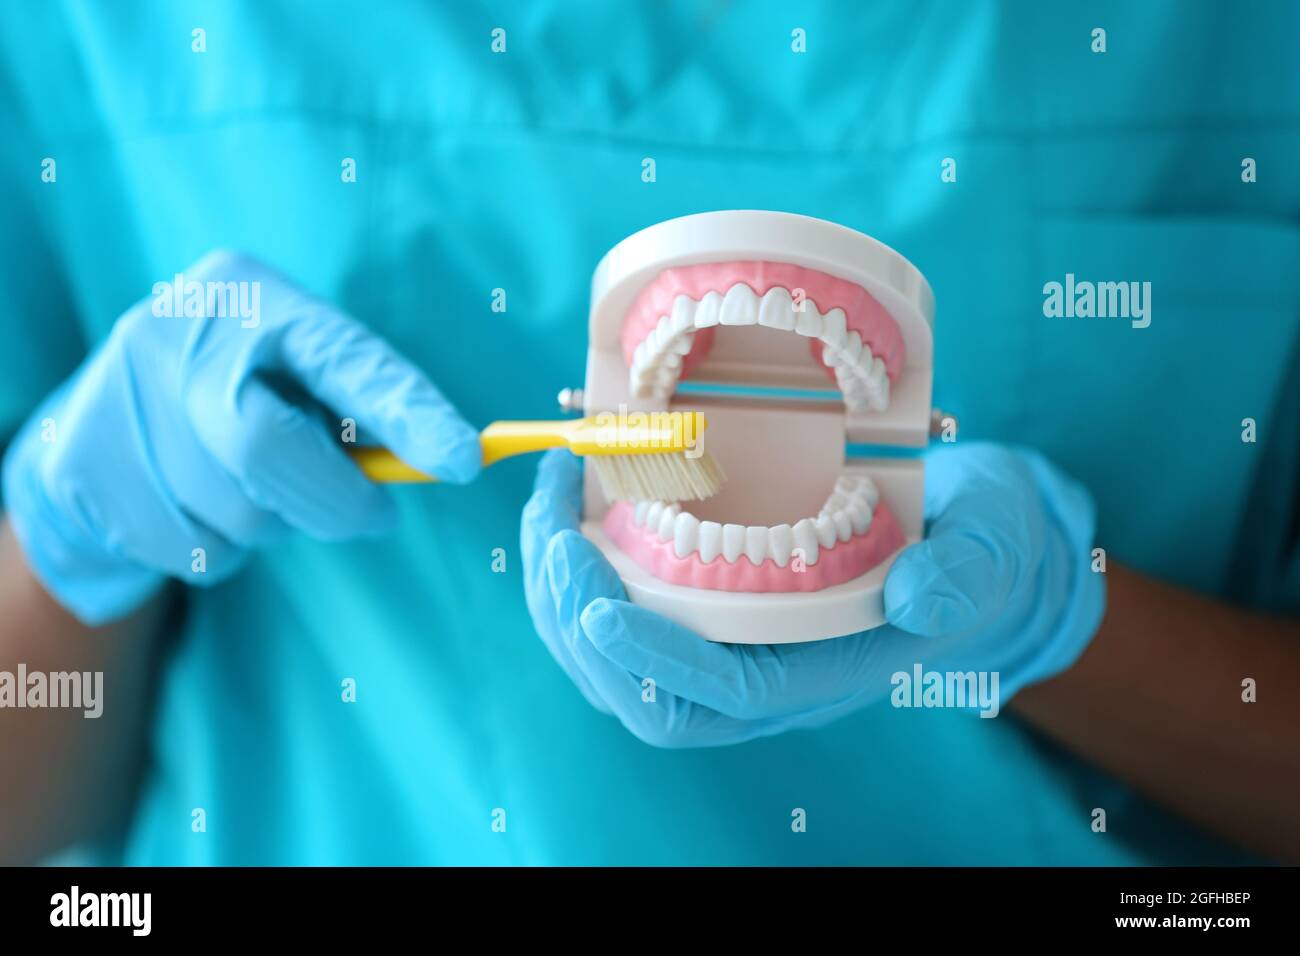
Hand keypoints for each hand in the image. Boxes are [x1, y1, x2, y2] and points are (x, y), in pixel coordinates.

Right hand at [3, 250, 479, 624]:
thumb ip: (355, 405)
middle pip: (266, 448)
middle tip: (379, 517)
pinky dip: (221, 547)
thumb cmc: (238, 390)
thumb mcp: (295, 369)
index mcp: (249, 295)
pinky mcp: (87, 470)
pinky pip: (195, 549)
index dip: (407, 413)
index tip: (464, 462)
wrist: (99, 418)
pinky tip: (200, 505)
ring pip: (238, 513)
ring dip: (273, 523)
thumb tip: (444, 461)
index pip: (340, 359)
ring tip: (254, 484)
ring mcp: (121, 402)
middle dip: (336, 500)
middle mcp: (174, 335)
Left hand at [520, 443, 1104, 746]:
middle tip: (553, 535)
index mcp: (823, 668)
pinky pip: (615, 614)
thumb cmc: (971, 548)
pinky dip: (574, 569)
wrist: (961, 546)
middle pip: (644, 694)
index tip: (599, 604)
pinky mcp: (700, 612)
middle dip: (579, 624)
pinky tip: (566, 504)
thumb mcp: (985, 552)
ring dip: (560, 593)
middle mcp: (762, 675)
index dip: (656, 661)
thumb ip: (963, 575)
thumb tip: (920, 594)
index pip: (727, 692)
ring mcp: (725, 648)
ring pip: (612, 663)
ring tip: (545, 504)